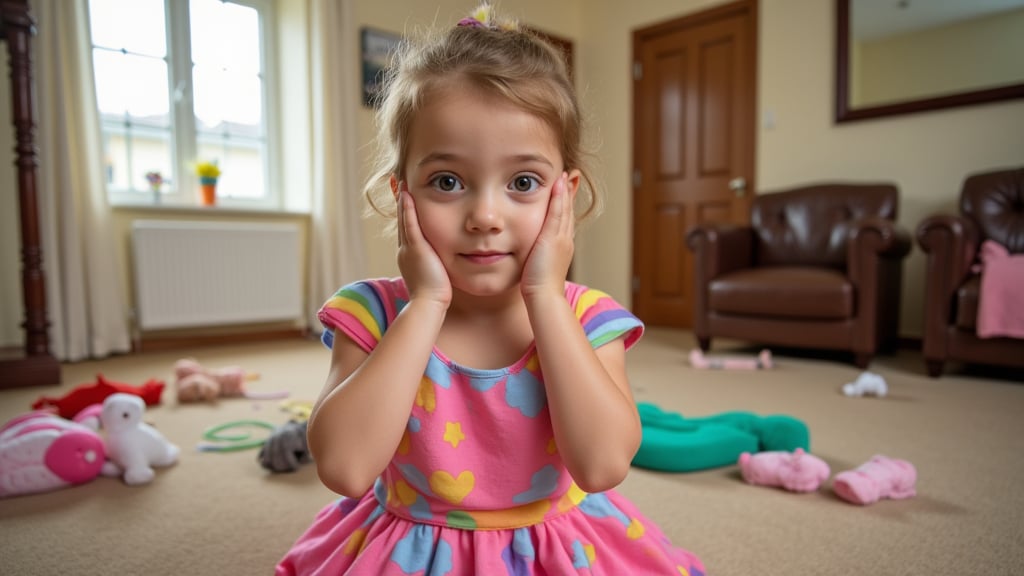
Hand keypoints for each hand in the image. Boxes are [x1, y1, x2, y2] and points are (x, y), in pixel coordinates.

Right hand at [396, 183, 451, 306]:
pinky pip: (410, 225)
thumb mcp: (433, 274)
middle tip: (399, 184)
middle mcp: (404, 250)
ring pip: (404, 220)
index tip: (406, 199)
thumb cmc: (435, 294)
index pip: (407, 230)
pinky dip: (407, 210)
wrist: (429, 304)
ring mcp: (408, 249)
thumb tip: (439, 262)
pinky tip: (407, 195)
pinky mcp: (415, 249)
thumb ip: (434, 264)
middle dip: (401, 203)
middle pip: (403, 222)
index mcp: (408, 256)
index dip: (405, 214)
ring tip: (401, 183)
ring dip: (402, 201)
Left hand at [521, 172, 574, 297]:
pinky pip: (558, 213)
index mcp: (562, 247)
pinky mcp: (554, 238)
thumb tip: (531, 257)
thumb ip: (536, 258)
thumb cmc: (538, 289)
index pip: (563, 221)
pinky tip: (558, 184)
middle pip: (567, 212)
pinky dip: (559, 197)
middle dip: (568, 194)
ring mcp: (562, 239)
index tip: (563, 191)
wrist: (544, 297)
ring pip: (564, 210)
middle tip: (569, 176)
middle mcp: (565, 240)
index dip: (564, 205)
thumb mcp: (537, 268)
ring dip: (565, 191)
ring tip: (564, 175)